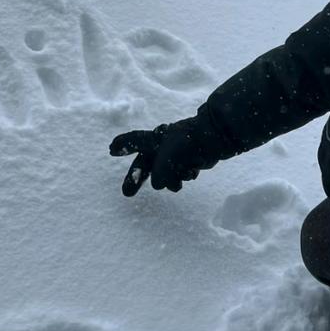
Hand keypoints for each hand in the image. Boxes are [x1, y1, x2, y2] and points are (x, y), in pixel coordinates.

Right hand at [110, 116, 225, 195]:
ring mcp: (176, 154)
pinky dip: (184, 175)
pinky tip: (191, 171)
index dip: (124, 145)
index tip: (111, 149)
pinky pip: (180, 174)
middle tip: (127, 193)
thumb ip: (160, 172)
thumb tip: (158, 185)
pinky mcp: (189, 160)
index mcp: (155, 140)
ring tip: (179, 182)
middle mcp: (163, 147)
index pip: (135, 142)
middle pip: (146, 165)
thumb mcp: (169, 156)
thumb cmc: (190, 140)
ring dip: (171, 180)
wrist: (217, 137)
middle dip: (138, 178)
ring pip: (166, 174)